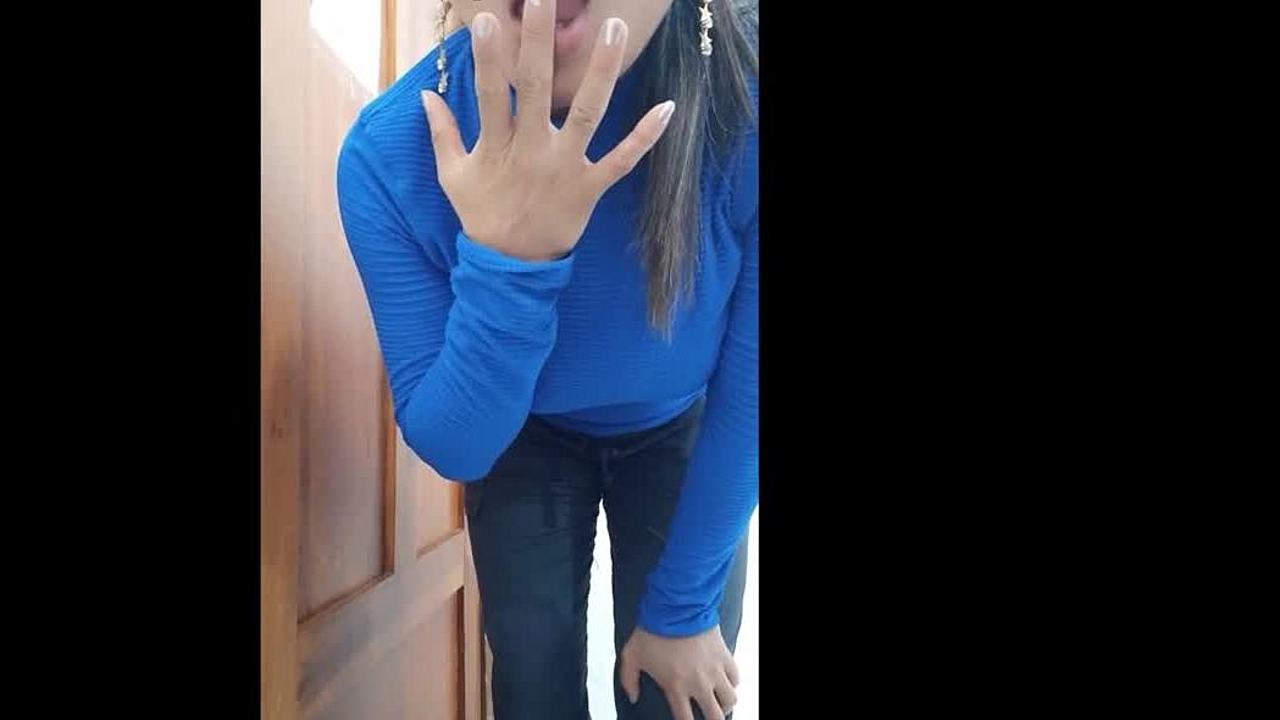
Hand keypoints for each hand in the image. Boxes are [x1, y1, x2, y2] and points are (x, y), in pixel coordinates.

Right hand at [420, 1, 675, 261]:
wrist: (510, 265)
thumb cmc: (482, 215)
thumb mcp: (453, 175)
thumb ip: (442, 133)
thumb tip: (426, 96)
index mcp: (497, 145)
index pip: (491, 91)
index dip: (489, 56)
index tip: (488, 19)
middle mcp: (533, 150)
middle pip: (537, 87)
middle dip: (541, 42)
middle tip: (545, 0)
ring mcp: (565, 167)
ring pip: (588, 111)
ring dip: (601, 69)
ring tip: (612, 28)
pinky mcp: (591, 186)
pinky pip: (623, 159)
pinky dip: (645, 137)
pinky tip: (667, 107)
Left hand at [619, 625, 739, 719]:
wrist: (676, 605)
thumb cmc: (654, 629)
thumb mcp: (631, 655)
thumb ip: (629, 680)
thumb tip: (632, 696)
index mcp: (675, 687)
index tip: (685, 718)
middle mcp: (698, 683)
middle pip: (715, 716)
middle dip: (711, 719)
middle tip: (706, 715)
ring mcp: (714, 670)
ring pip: (730, 700)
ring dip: (724, 703)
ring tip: (717, 700)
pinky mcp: (724, 655)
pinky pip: (736, 677)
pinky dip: (731, 682)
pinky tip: (723, 679)